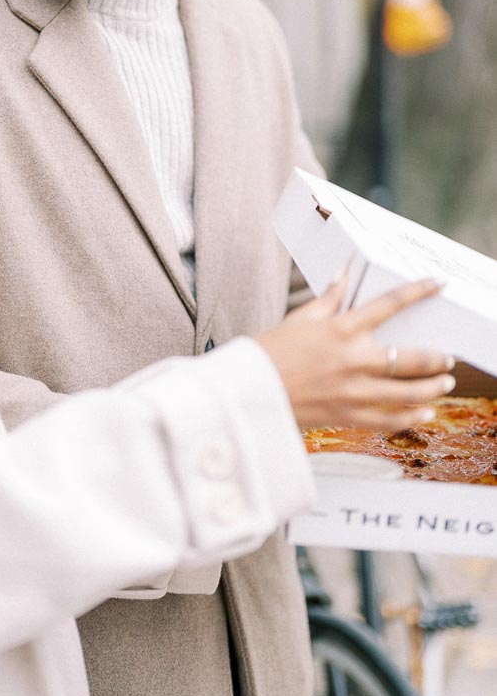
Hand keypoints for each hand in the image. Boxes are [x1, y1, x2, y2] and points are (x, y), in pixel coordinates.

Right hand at [256, 274, 455, 432]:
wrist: (248, 390)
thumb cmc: (269, 351)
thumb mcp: (300, 319)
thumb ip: (329, 299)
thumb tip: (344, 274)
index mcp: (341, 329)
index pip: (389, 304)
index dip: (419, 291)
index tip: (439, 284)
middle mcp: (353, 360)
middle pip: (411, 358)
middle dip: (437, 358)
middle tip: (448, 358)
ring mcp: (353, 391)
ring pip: (408, 392)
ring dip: (433, 388)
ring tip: (444, 384)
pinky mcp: (347, 416)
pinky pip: (390, 420)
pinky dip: (412, 417)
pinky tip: (425, 413)